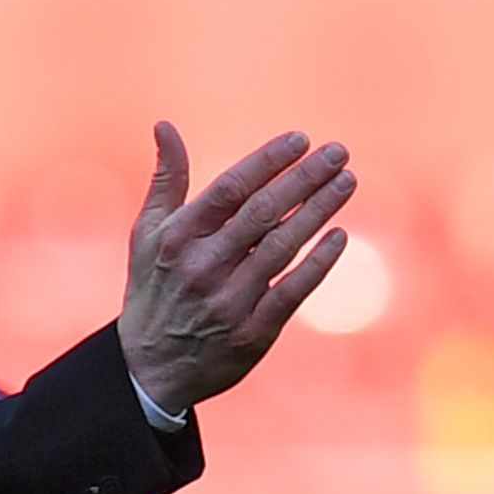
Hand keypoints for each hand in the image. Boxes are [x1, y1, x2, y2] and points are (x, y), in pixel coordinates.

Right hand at [115, 123, 356, 413]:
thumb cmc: (154, 289)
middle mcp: (204, 266)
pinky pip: (294, 291)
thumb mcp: (147, 234)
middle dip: (305, 178)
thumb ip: (166, 180)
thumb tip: (165, 124)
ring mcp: (230, 301)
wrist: (150, 369)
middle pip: (263, 213)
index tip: (301, 139)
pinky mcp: (254, 332)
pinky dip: (319, 263)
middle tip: (338, 153)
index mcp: (178, 237)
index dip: (268, 161)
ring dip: (319, 211)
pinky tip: (340, 236)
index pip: (230, 189)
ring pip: (283, 247)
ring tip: (347, 182)